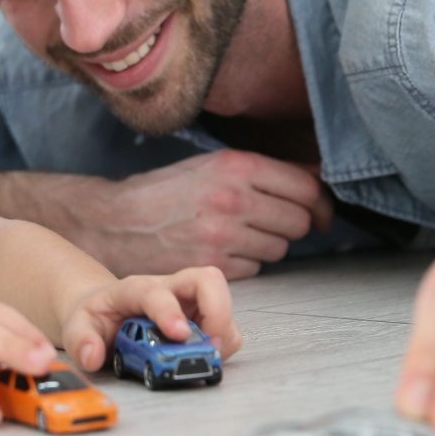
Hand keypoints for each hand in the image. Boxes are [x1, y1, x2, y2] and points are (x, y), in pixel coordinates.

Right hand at [39, 151, 332, 277]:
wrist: (114, 221)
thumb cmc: (164, 192)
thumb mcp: (210, 166)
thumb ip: (261, 172)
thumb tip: (317, 178)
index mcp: (235, 166)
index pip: (305, 188)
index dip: (320, 204)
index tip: (320, 214)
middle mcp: (232, 199)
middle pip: (298, 222)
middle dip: (292, 226)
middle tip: (271, 224)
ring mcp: (222, 235)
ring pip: (279, 249)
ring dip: (267, 246)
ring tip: (238, 237)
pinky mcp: (211, 265)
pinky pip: (254, 270)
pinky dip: (244, 265)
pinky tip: (220, 252)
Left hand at [58, 266, 242, 371]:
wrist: (106, 314)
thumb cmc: (97, 317)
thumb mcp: (78, 327)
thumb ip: (80, 341)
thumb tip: (92, 356)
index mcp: (135, 289)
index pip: (156, 291)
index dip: (169, 311)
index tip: (178, 334)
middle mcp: (169, 290)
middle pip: (208, 279)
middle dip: (217, 310)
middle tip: (210, 343)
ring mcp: (190, 303)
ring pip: (224, 303)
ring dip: (222, 333)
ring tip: (205, 356)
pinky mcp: (203, 320)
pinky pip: (226, 329)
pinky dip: (223, 346)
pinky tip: (202, 357)